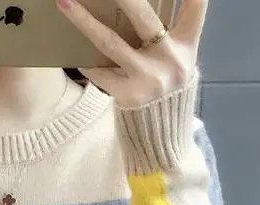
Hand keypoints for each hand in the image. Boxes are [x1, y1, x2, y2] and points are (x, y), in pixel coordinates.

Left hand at [56, 0, 205, 107]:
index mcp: (186, 46)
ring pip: (110, 42)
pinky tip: (74, 54)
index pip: (195, 7)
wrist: (163, 136)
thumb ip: (170, 37)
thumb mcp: (180, 63)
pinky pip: (100, 72)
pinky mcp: (128, 95)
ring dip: (83, 21)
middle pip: (144, 17)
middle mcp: (170, 59)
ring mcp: (147, 77)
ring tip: (65, 3)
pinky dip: (87, 62)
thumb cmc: (167, 92)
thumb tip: (138, 11)